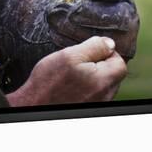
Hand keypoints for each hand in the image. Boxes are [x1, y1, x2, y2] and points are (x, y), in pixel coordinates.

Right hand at [6, 36, 126, 106]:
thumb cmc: (48, 82)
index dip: (107, 52)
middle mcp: (104, 96)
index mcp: (103, 81)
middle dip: (100, 64)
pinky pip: (95, 94)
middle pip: (113, 74)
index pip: (120, 63)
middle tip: (79, 61)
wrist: (32, 106)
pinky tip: (72, 84)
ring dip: (93, 76)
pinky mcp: (88, 108)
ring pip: (104, 84)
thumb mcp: (70, 55)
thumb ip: (94, 47)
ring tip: (73, 74)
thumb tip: (110, 43)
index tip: (91, 51)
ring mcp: (97, 104)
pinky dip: (86, 87)